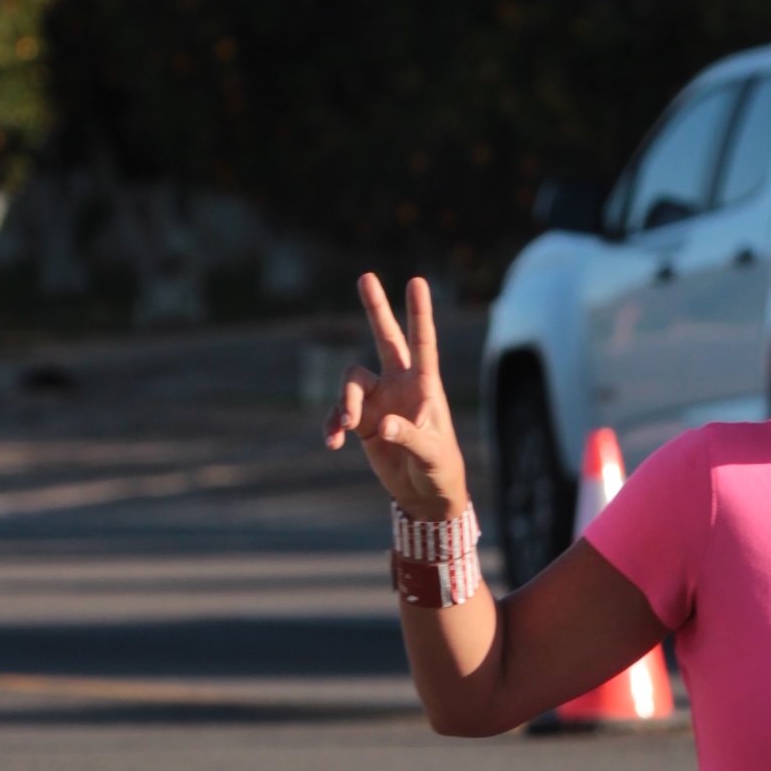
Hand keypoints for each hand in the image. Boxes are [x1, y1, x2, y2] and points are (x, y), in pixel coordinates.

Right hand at [329, 273, 469, 515]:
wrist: (425, 494)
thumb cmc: (439, 470)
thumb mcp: (431, 455)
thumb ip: (410, 437)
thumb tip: (384, 425)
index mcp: (425, 386)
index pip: (422, 343)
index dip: (418, 313)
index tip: (416, 281)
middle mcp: (400, 385)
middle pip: (385, 339)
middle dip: (376, 309)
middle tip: (366, 276)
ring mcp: (379, 400)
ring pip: (350, 382)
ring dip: (344, 402)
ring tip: (344, 428)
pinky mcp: (363, 421)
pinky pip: (338, 413)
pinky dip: (332, 425)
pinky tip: (331, 442)